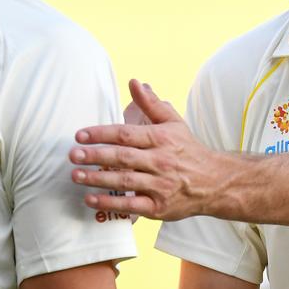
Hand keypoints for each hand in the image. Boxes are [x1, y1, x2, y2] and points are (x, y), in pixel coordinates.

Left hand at [70, 79, 221, 219]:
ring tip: (76, 175)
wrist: (215, 182)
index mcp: (161, 139)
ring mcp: (160, 185)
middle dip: (95, 155)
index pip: (126, 134)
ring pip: (124, 181)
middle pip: (122, 157)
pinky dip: (110, 203)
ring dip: (97, 178)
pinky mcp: (159, 207)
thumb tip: (134, 82)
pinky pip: (131, 205)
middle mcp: (160, 161)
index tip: (80, 135)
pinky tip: (90, 198)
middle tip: (73, 155)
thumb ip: (151, 103)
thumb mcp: (174, 122)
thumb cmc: (188, 150)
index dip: (101, 134)